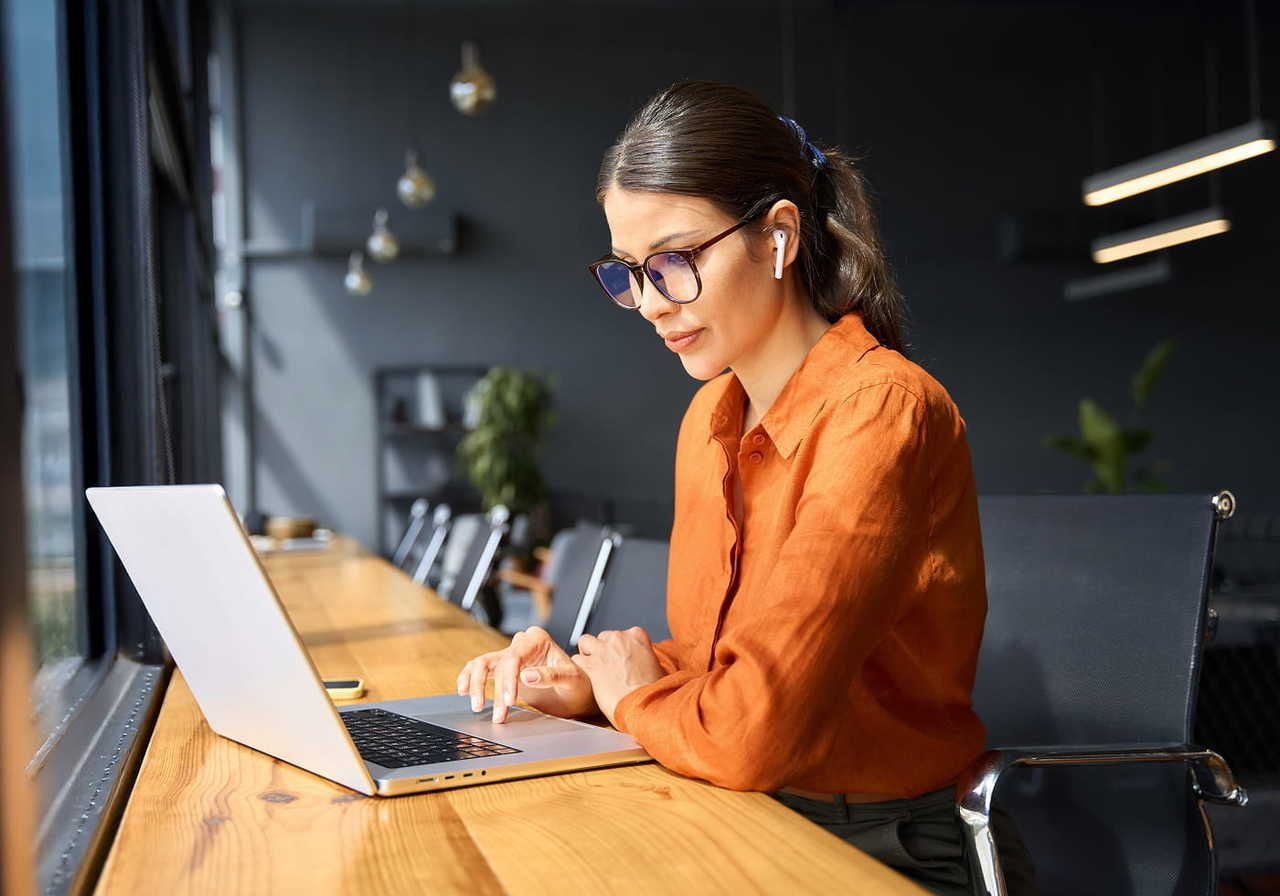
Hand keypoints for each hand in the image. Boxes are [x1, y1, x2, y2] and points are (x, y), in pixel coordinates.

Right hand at [456, 625, 597, 722]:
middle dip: (490, 687)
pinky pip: (480, 669)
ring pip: (482, 664)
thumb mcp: (571, 680)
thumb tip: (526, 676)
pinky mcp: (504, 668)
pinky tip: (463, 690)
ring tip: (477, 706)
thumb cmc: (579, 685)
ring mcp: (511, 655)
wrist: (578, 693)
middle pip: (495, 661)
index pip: (514, 657)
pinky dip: (469, 678)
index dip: (507, 680)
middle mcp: (522, 643)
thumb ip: (550, 675)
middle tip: (496, 713)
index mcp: (538, 640)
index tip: (508, 701)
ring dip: (476, 685)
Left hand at [571, 627, 665, 727]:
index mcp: (637, 636)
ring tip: (593, 667)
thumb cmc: (652, 691)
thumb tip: (645, 665)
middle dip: (604, 650)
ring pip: (586, 642)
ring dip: (588, 653)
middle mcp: (619, 639)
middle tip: (608, 667)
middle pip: (604, 637)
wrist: (643, 705)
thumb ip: (647, 660)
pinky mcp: (591, 664)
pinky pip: (577, 660)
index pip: (623, 634)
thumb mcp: (659, 669)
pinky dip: (580, 668)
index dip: (620, 648)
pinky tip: (586, 677)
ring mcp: (603, 650)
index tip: (622, 658)